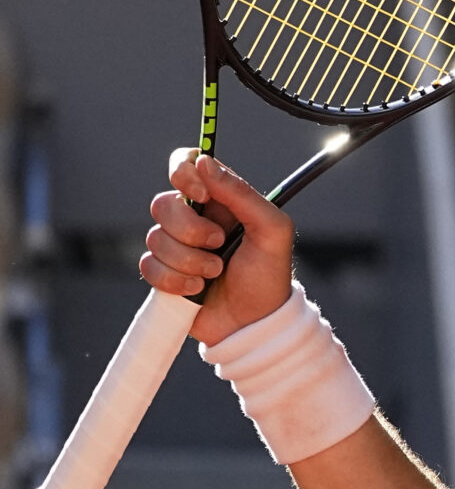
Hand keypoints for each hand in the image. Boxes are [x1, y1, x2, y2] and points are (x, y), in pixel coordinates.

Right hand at [143, 151, 294, 345]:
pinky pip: (148, 266)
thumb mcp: (272, 232)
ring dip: (190, 260)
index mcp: (219, 201)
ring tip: (216, 273)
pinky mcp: (163, 273)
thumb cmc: (269, 276)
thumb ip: (242, 194)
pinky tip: (198, 290)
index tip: (200, 194)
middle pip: (163, 204)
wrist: (255, 325)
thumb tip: (204, 162)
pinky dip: (176, 280)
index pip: (186, 164)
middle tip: (220, 245)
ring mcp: (175, 246)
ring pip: (155, 238)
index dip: (182, 172)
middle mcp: (193, 219)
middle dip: (192, 230)